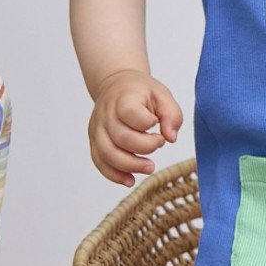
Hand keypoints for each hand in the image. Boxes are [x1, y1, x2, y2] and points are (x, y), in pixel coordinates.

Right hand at [87, 70, 181, 185]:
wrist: (116, 85)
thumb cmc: (140, 92)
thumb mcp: (161, 94)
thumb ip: (171, 114)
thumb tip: (171, 138)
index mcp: (123, 98)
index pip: (129, 113)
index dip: (147, 123)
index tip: (157, 124)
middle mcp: (106, 114)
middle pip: (120, 137)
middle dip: (144, 148)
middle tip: (159, 145)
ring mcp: (97, 128)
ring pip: (107, 153)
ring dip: (129, 166)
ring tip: (149, 167)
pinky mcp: (94, 141)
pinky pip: (99, 161)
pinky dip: (114, 175)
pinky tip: (130, 180)